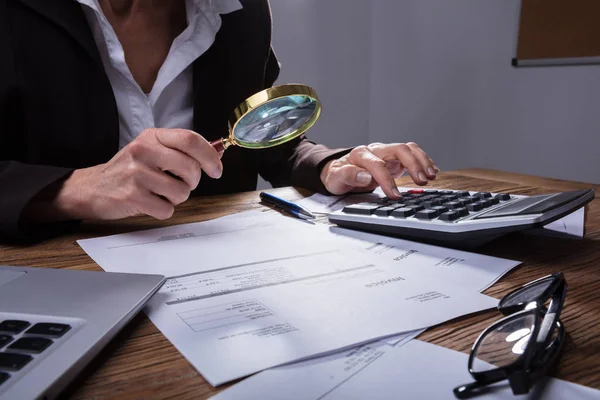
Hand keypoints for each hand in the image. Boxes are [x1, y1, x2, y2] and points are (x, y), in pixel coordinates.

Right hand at [52, 128, 221, 220]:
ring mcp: (136, 174)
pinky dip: (163, 210)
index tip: (216, 170)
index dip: (210, 157)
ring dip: (176, 198)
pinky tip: (149, 203)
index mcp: (152, 136)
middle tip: (181, 184)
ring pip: (181, 192)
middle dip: (192, 182)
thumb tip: (216, 155)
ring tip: (159, 193)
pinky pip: (167, 210)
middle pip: (191, 168)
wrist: (91, 188)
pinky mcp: (132, 196)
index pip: (191, 140)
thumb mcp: (151, 150)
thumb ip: (180, 151)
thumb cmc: (128, 170)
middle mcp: (143, 151)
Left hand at [319, 142, 437, 198]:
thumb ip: (348, 176)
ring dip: (422, 161)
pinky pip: (412, 155)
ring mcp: (387, 153)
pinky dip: (424, 161)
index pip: (378, 164)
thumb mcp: (335, 179)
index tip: (395, 195)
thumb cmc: (337, 176)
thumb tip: (365, 176)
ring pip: (409, 149)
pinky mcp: (395, 159)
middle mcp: (376, 150)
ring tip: (431, 175)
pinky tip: (432, 171)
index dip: (387, 180)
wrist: (338, 172)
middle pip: (399, 149)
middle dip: (413, 164)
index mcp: (361, 154)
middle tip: (422, 180)